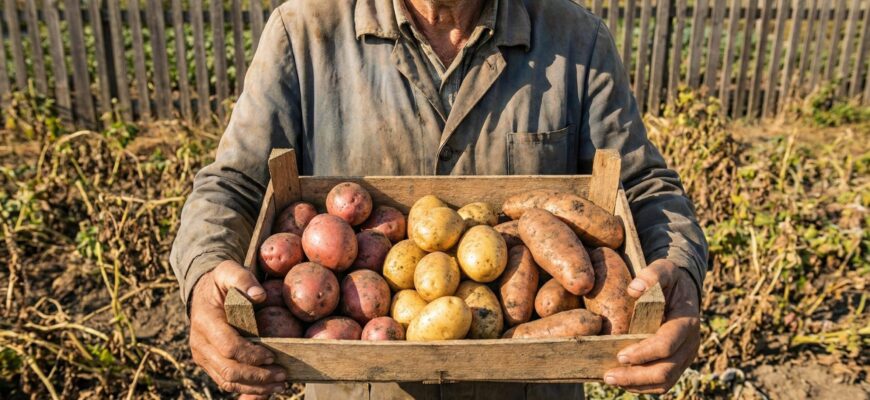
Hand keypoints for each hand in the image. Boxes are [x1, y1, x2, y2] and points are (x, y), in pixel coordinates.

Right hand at [189, 260, 286, 394]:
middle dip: (258, 376)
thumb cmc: (220, 282)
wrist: (201, 293)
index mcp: (205, 321)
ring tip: (280, 385)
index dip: (251, 354)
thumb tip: (260, 296)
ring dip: (255, 387)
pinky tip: (267, 388)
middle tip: (283, 375)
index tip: (272, 355)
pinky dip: (247, 388)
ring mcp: (202, 356)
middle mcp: (200, 342)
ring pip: (228, 381)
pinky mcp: (208, 364)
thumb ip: (243, 279)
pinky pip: (226, 382)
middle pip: (229, 369)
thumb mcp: (229, 271)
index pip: (228, 346)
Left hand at [604, 259, 700, 393]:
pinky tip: (623, 381)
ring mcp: (685, 357)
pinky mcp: (677, 364)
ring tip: (611, 380)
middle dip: (636, 376)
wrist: (685, 291)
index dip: (644, 353)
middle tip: (608, 376)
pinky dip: (642, 386)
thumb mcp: (664, 269)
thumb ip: (652, 275)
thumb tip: (634, 289)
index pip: (666, 345)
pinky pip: (663, 384)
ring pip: (664, 382)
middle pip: (665, 371)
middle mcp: (689, 344)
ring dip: (637, 385)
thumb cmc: (671, 281)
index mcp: (686, 322)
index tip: (620, 356)